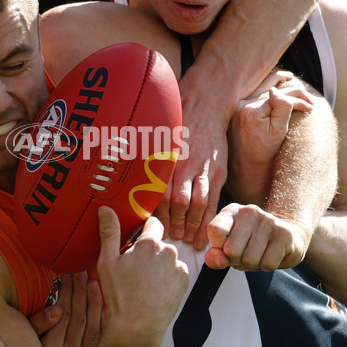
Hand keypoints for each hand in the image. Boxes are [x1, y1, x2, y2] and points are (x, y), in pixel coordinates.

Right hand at [41, 272, 103, 346]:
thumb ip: (38, 329)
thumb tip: (56, 309)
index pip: (61, 313)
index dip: (65, 290)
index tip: (66, 272)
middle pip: (78, 315)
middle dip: (80, 289)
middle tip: (81, 269)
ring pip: (93, 324)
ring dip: (94, 300)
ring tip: (93, 279)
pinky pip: (104, 338)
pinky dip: (106, 318)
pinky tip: (108, 302)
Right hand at [97, 207, 187, 346]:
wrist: (138, 326)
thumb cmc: (120, 296)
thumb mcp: (107, 262)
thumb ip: (109, 232)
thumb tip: (106, 209)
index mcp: (149, 244)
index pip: (152, 223)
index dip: (143, 231)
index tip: (135, 242)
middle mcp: (168, 251)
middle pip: (159, 242)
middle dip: (149, 251)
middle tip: (134, 268)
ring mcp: (179, 267)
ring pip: (167, 258)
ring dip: (159, 264)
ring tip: (144, 282)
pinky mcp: (184, 281)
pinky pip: (175, 271)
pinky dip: (167, 277)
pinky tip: (155, 289)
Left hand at [155, 95, 228, 250]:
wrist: (205, 105)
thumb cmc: (178, 123)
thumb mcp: (158, 138)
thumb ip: (149, 160)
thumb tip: (129, 179)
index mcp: (166, 158)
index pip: (159, 192)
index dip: (155, 213)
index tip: (150, 227)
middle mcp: (184, 164)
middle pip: (177, 202)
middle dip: (172, 224)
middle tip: (168, 239)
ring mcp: (203, 169)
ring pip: (196, 204)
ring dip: (191, 226)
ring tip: (186, 241)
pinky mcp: (217, 172)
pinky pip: (213, 201)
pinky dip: (208, 220)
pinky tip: (205, 233)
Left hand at [205, 202, 309, 271]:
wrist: (287, 238)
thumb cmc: (252, 245)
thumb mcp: (228, 249)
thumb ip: (215, 257)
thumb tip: (219, 260)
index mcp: (231, 211)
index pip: (214, 231)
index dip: (218, 248)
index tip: (226, 247)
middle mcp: (249, 211)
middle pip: (231, 250)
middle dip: (237, 260)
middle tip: (246, 253)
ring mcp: (268, 221)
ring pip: (249, 259)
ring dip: (253, 264)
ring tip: (259, 253)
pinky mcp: (284, 234)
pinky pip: (267, 264)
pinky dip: (267, 266)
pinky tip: (271, 254)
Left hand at [227, 71, 313, 202]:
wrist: (247, 162)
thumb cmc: (265, 150)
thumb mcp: (278, 131)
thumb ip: (280, 108)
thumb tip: (276, 90)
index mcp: (252, 110)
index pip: (281, 96)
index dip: (299, 100)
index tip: (311, 107)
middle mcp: (242, 104)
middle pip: (272, 87)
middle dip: (292, 91)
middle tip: (308, 99)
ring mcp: (238, 105)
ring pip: (261, 85)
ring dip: (277, 80)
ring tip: (289, 77)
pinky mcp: (237, 107)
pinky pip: (254, 91)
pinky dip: (265, 86)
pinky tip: (274, 83)